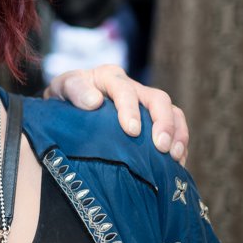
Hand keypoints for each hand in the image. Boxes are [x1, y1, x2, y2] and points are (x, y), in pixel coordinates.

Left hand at [44, 65, 187, 165]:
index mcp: (110, 77)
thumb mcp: (63, 88)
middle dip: (163, 123)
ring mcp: (146, 104)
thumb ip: (74, 90)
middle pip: (158, 99)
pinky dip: (180, 145)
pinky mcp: (154, 121)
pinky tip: (176, 164)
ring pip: (173, 112)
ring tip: (174, 156)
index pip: (125, 90)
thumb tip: (94, 101)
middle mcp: (133, 88)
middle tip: (161, 147)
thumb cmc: (66, 97)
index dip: (131, 109)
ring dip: (178, 134)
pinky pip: (176, 129)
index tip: (132, 131)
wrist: (69, 105)